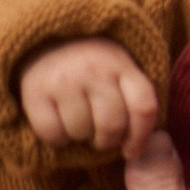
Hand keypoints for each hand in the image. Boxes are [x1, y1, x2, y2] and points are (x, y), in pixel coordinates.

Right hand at [19, 35, 160, 162]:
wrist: (44, 39)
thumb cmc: (90, 66)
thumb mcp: (120, 70)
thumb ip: (136, 100)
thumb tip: (154, 146)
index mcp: (122, 63)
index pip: (144, 107)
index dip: (141, 137)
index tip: (132, 151)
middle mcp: (94, 68)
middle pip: (112, 126)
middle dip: (108, 140)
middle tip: (99, 135)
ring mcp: (64, 79)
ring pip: (82, 132)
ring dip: (81, 137)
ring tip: (78, 121)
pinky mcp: (35, 91)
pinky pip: (53, 135)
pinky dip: (57, 138)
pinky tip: (58, 122)